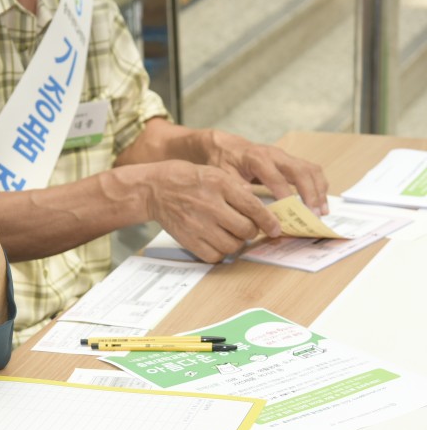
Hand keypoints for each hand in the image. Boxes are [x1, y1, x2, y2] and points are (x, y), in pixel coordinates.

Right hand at [139, 159, 281, 262]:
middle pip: (246, 229)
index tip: (275, 229)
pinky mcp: (188, 239)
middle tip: (247, 228)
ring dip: (237, 243)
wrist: (155, 189)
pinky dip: (220, 253)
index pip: (254, 207)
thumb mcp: (215, 174)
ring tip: (231, 235)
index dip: (269, 221)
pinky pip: (214, 256)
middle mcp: (210, 205)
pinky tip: (217, 243)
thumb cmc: (187, 180)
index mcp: (220, 185)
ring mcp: (198, 224)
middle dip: (251, 231)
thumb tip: (260, 210)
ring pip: (232, 245)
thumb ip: (237, 189)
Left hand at [207, 130, 328, 214]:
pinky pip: (311, 171)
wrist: (226, 146)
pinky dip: (318, 186)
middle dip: (310, 193)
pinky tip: (319, 201)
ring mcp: (286, 156)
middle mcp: (276, 155)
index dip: (286, 195)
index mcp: (258, 159)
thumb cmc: (224, 161)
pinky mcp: (291, 161)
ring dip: (319, 190)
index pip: (276, 178)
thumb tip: (251, 206)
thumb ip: (237, 189)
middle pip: (301, 171)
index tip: (294, 212)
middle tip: (315, 214)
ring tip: (322, 211)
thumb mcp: (224, 175)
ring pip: (310, 170)